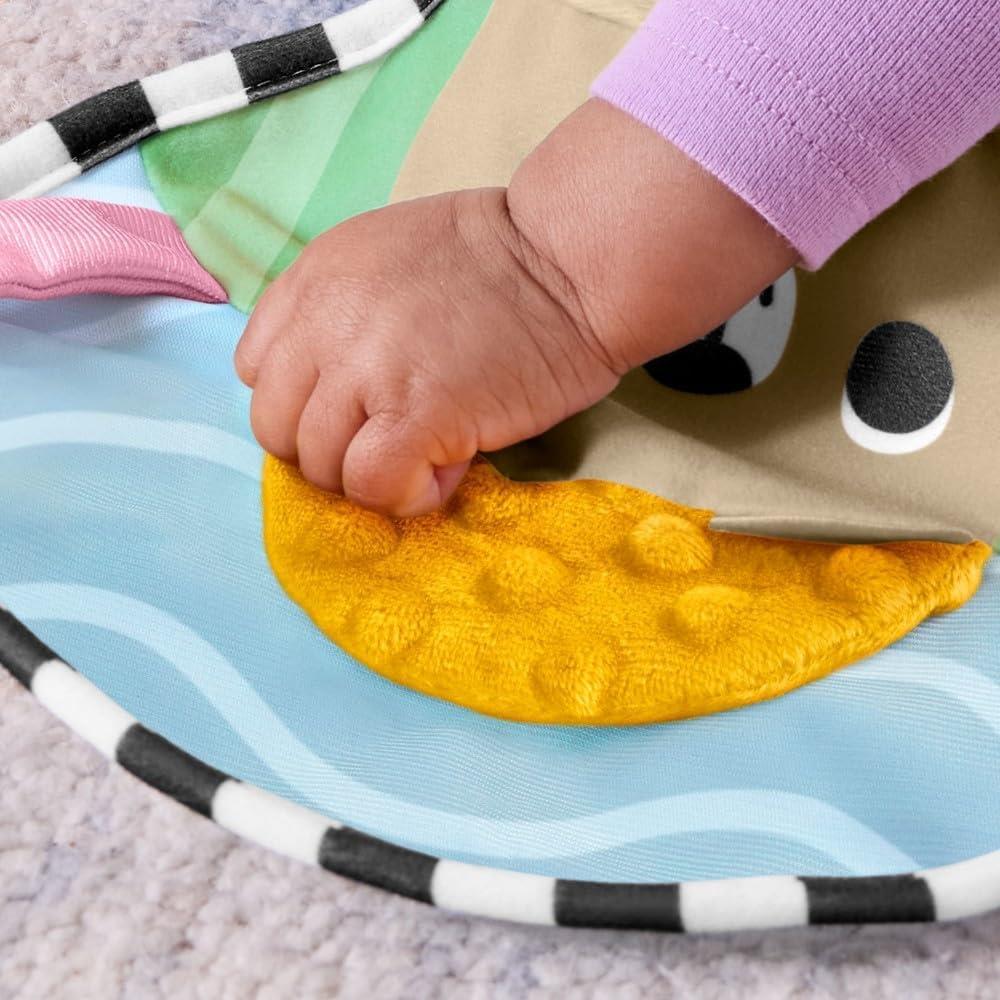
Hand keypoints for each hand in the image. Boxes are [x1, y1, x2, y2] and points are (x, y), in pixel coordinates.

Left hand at [234, 187, 619, 516]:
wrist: (569, 260)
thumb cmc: (499, 257)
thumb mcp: (386, 254)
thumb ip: (340, 310)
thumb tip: (331, 390)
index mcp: (315, 280)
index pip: (257, 370)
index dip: (307, 400)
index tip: (357, 403)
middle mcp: (325, 323)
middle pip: (276, 429)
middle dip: (329, 447)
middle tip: (392, 436)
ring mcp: (366, 371)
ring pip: (319, 467)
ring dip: (370, 473)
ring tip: (431, 448)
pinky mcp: (417, 416)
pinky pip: (372, 486)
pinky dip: (404, 494)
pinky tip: (447, 468)